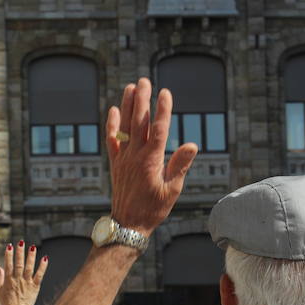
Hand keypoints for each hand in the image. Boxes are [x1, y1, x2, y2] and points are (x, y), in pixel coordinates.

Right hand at [0, 242, 47, 304]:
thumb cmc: (8, 303)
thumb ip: (0, 278)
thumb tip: (0, 267)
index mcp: (8, 281)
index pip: (8, 265)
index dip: (9, 255)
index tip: (9, 246)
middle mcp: (18, 281)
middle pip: (19, 264)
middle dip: (20, 253)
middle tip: (21, 242)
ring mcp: (27, 284)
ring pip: (29, 268)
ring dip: (30, 257)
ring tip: (32, 247)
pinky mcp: (35, 287)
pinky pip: (39, 276)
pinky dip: (42, 267)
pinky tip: (45, 258)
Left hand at [105, 78, 197, 235]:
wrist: (128, 224)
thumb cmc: (153, 209)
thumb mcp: (172, 190)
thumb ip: (180, 166)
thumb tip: (191, 145)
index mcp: (151, 161)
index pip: (158, 129)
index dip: (163, 110)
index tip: (166, 93)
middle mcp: (135, 156)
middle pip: (139, 122)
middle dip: (143, 100)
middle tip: (144, 80)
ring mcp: (123, 158)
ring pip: (125, 127)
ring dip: (128, 106)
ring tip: (131, 87)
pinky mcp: (116, 163)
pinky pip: (112, 140)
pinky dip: (113, 125)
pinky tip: (115, 110)